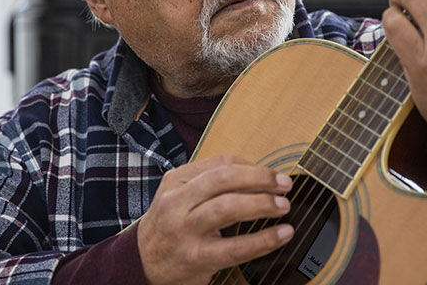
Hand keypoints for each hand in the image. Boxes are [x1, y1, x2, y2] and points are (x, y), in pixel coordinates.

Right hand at [137, 155, 293, 284]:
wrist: (142, 262)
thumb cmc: (170, 224)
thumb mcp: (180, 195)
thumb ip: (210, 183)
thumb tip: (259, 176)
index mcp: (176, 180)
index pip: (221, 164)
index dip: (253, 167)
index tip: (273, 174)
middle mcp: (177, 202)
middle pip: (224, 179)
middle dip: (260, 179)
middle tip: (284, 184)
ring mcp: (185, 230)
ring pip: (228, 208)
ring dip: (262, 204)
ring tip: (283, 206)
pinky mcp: (196, 258)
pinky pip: (236, 247)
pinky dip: (264, 240)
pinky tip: (281, 234)